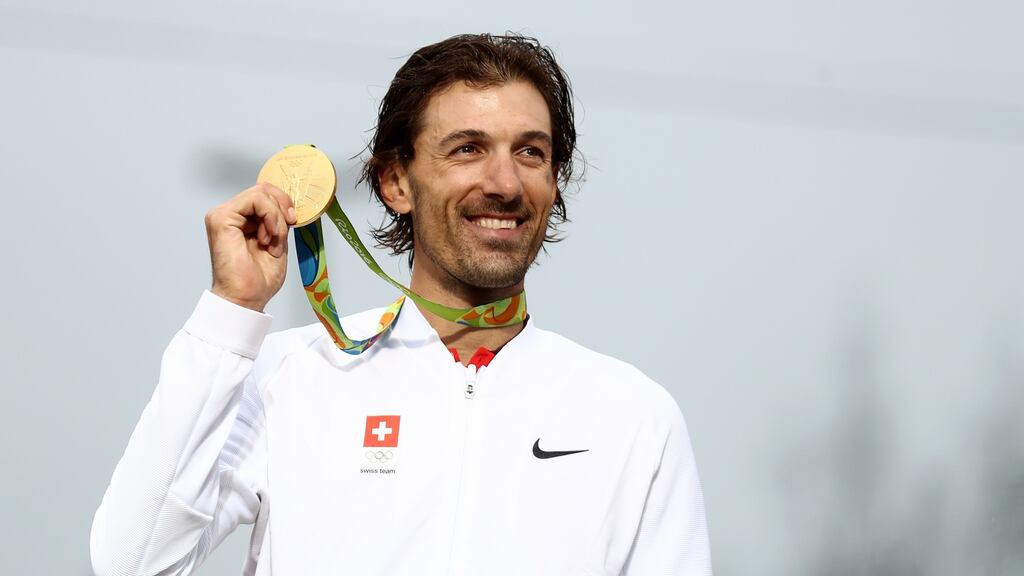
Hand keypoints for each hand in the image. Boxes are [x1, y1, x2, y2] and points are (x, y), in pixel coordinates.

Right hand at [205, 183, 296, 311]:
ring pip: (261, 193)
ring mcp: (222, 215)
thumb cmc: (258, 278)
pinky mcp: (221, 218)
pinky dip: (270, 216)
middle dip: (282, 209)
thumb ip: (279, 221)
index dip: (283, 203)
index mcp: (242, 220)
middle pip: (264, 189)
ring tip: (272, 242)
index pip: (265, 194)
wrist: (247, 298)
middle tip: (284, 232)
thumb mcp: (278, 241)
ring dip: (276, 218)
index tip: (293, 222)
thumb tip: (288, 204)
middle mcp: (230, 214)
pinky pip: (255, 199)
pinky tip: (267, 237)